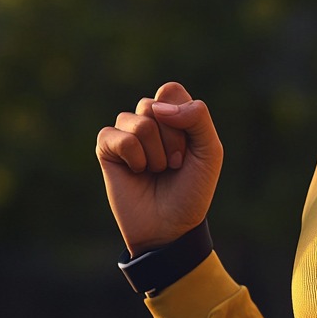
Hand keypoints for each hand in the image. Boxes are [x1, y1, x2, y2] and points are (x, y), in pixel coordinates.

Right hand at [96, 82, 222, 255]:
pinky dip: (135, 158)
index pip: (170, 90)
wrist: (171, 226)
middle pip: (154, 106)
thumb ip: (197, 118)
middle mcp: (147, 119)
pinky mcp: (106, 149)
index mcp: (173, 114)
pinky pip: (116, 137)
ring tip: (157, 170)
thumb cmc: (192, 189)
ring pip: (138, 123)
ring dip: (155, 154)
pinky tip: (137, 172)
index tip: (189, 147)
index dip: (182, 117)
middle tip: (174, 164)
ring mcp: (125, 133)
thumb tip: (158, 106)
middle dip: (171, 140)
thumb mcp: (209, 151)